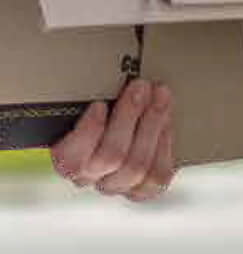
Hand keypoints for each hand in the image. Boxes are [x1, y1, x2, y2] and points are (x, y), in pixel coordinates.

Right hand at [50, 80, 177, 202]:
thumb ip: (88, 97)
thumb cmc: (101, 110)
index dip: (88, 133)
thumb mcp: (87, 103)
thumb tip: (85, 65)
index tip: (99, 103)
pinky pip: (158, 172)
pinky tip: (166, 118)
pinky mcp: (144, 188)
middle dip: (129, 116)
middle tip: (140, 85)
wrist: (121, 129)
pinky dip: (165, 142)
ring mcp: (117, 185)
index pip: (72, 158)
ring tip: (160, 94)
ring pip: (137, 165)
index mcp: (66, 159)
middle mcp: (89, 178)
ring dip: (152, 124)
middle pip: (111, 157)